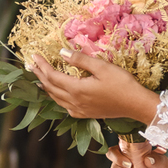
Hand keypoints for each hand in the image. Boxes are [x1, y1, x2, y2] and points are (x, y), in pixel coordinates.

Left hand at [30, 51, 158, 124]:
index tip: (34, 56)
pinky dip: (57, 99)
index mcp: (77, 89)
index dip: (42, 65)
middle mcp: (74, 102)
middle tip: (31, 65)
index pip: (52, 76)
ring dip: (46, 88)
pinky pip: (65, 107)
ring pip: (56, 99)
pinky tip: (58, 96)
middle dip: (40, 75)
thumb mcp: (102, 67)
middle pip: (51, 88)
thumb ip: (81, 59)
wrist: (136, 105)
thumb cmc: (122, 84)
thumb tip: (61, 53)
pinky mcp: (86, 114)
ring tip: (39, 80)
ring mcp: (79, 110)